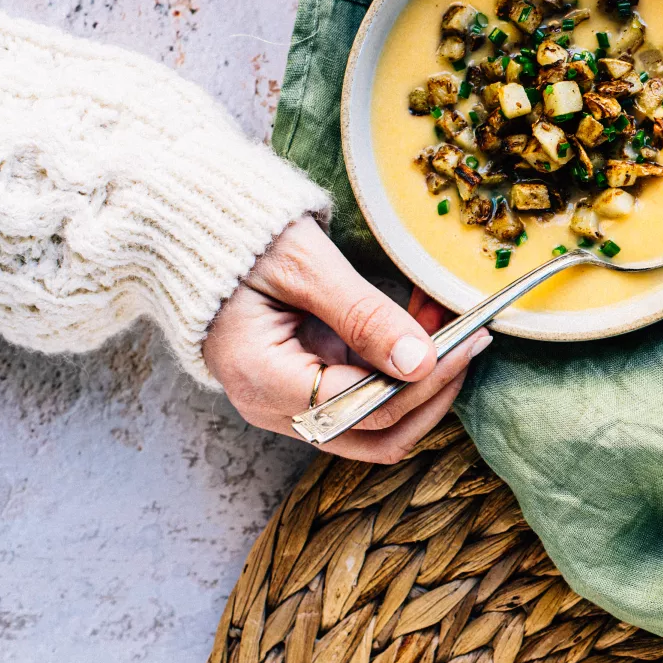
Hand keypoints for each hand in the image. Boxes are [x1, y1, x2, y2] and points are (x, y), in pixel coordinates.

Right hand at [203, 217, 489, 462]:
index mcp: (260, 379)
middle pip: (375, 435)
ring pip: (376, 424)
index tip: (466, 342)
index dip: (423, 383)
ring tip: (456, 328)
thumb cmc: (239, 238)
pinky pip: (364, 394)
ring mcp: (288, 403)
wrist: (190, 228)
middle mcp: (272, 407)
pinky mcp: (305, 386)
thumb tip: (420, 361)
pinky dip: (400, 367)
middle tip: (473, 341)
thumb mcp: (305, 265)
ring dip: (423, 382)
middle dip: (433, 393)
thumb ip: (362, 315)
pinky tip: (426, 323)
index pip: (363, 409)